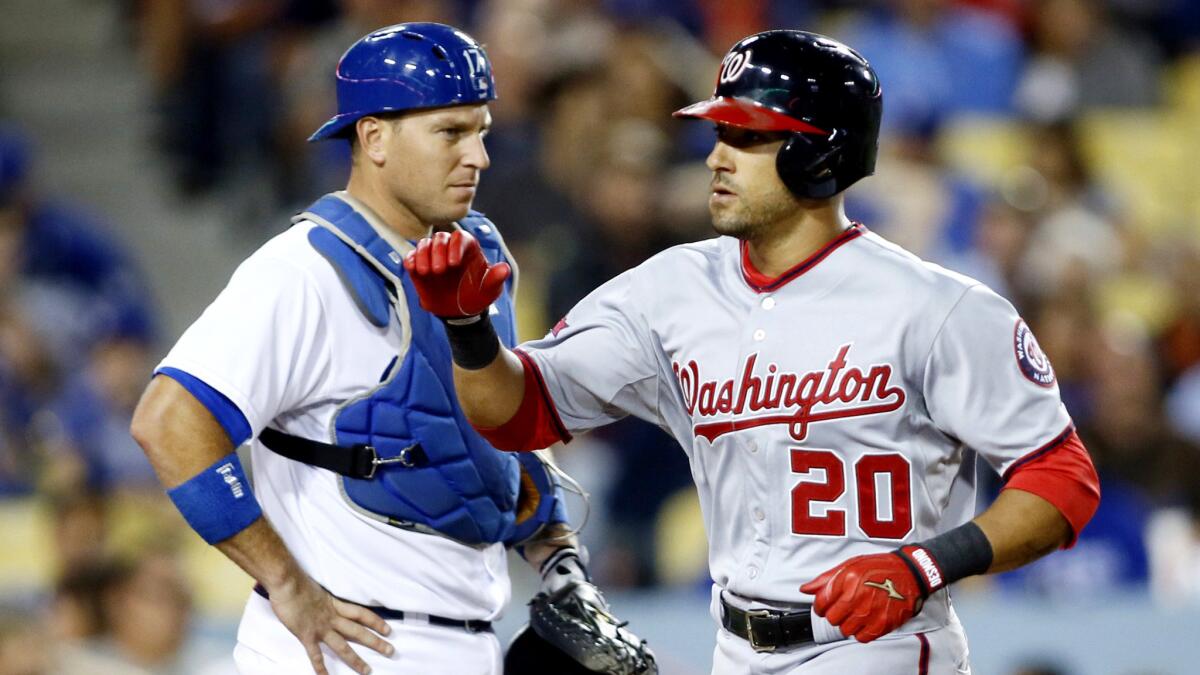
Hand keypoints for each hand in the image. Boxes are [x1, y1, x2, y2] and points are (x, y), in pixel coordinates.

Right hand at [268, 574, 394, 674]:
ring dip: (356, 660)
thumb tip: (325, 604)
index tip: (388, 630)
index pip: (361, 614)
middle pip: (358, 632)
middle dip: (375, 642)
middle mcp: (332, 617)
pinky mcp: (306, 635)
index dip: (376, 622)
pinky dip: (321, 667)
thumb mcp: (318, 590)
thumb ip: (324, 601)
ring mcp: (320, 627)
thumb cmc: (298, 582)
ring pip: (343, 646)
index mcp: (335, 605)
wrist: (286, 582)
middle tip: (391, 651)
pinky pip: (315, 654)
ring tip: (367, 670)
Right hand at [403, 230, 509, 317]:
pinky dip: (410, 260)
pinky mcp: (419, 266)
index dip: (456, 247)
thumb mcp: (489, 290)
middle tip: (439, 271)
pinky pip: (411, 257)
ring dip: (422, 255)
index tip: (454, 263)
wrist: (459, 312)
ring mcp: (433, 256)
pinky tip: (413, 268)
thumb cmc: (476, 296)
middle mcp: (449, 249)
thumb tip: (504, 269)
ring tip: (426, 272)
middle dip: (438, 251)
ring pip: (424, 244)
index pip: (460, 237)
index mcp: (468, 249)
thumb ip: (495, 279)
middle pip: (440, 238)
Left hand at [800, 551, 925, 642]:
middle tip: (844, 608)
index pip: (820, 603)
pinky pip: (862, 638)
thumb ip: (825, 579)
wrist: (910, 574)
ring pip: (845, 630)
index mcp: (846, 580)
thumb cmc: (879, 568)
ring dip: (848, 623)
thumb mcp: (850, 565)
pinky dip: (862, 632)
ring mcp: (870, 612)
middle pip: (832, 619)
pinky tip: (867, 621)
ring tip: (858, 613)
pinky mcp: (882, 624)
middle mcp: (857, 597)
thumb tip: (805, 589)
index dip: (821, 605)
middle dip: (835, 614)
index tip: (827, 604)